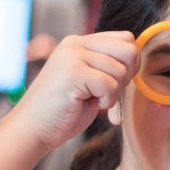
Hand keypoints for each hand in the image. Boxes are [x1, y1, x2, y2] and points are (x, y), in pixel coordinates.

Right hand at [2, 31, 138, 151]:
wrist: (32, 130)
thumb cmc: (64, 111)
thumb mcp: (89, 80)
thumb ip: (107, 64)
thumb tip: (137, 56)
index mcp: (80, 42)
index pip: (126, 39)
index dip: (129, 64)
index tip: (115, 82)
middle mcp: (76, 43)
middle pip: (129, 49)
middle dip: (126, 76)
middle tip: (107, 92)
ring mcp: (72, 55)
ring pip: (121, 70)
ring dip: (113, 93)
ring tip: (92, 99)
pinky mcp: (73, 72)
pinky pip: (110, 85)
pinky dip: (106, 101)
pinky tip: (88, 104)